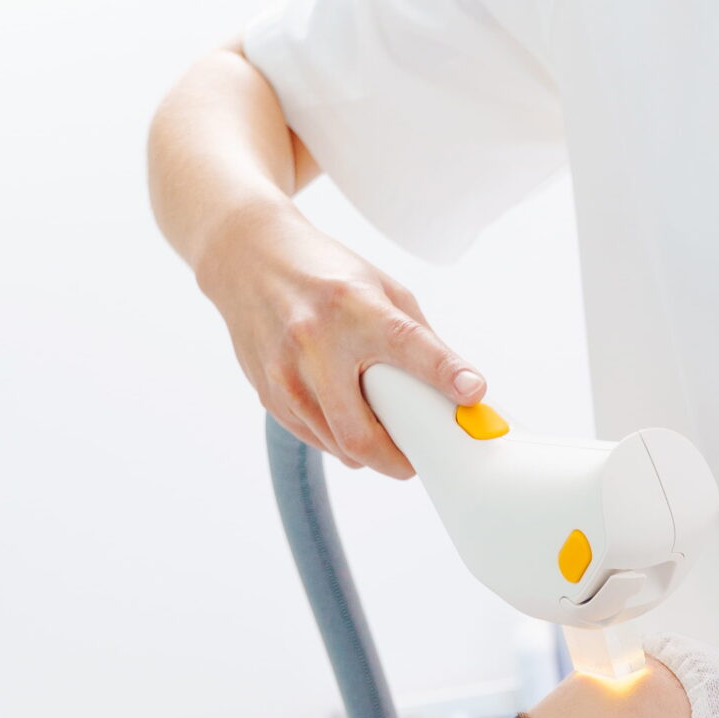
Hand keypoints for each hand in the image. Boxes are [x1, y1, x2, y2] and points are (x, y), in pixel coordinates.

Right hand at [195, 197, 485, 478]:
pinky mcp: (269, 394)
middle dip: (396, 461)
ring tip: (381, 433)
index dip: (443, 372)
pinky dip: (339, 441)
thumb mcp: (379, 287)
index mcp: (353, 306)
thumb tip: (460, 388)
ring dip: (368, 452)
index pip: (406, 344)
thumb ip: (418, 336)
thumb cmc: (323, 273)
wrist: (245, 256)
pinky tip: (346, 419)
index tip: (473, 393)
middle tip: (415, 460)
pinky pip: (316, 439)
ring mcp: (285, 373)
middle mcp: (315, 341)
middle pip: (360, 433)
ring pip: (338, 446)